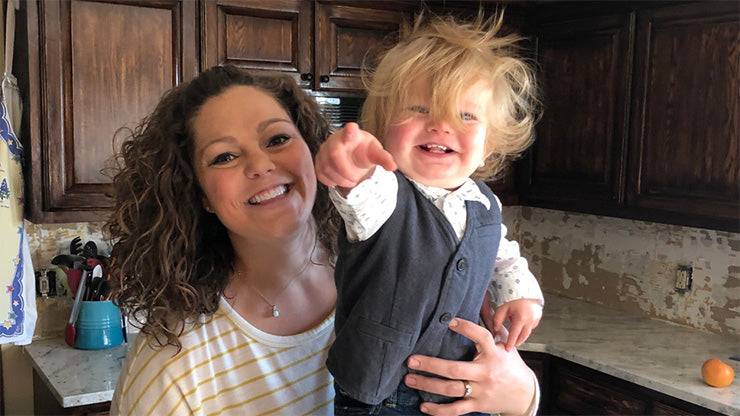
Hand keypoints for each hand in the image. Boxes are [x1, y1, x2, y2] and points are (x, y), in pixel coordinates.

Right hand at [315, 122, 395, 192]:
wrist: (353, 156)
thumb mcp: (376, 154)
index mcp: (353, 135)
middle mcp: (335, 139)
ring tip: (351, 180)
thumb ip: (384, 159)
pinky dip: (331, 180)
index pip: (350, 131)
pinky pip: (320, 174)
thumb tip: (393, 166)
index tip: (351, 127)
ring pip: (326, 167)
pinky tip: (340, 178)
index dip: (350, 130)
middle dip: (345, 171)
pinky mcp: (318, 161)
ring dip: (340, 178)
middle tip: (355, 179)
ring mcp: (324, 149)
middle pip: (334, 154)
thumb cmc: (364, 152)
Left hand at [404, 318, 536, 415]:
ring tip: (409, 379)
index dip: (466, 328)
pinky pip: (455, 410)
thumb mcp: (505, 343)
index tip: (449, 321)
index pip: (481, 337)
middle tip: (411, 360)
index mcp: (494, 354)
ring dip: (428, 384)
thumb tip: (483, 300)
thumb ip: (492, 325)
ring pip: (451, 389)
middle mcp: (486, 373)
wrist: (525, 394)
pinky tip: (423, 406)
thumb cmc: (511, 365)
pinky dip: (438, 410)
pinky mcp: (477, 405)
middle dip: (431, 364)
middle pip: (455, 369)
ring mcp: (481, 391)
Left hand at [487, 298, 541, 350]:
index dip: (511, 343)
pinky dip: (526, 327)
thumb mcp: (502, 308)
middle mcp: (530, 319)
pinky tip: (522, 325)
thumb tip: (496, 329)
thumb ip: (498, 320)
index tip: (508, 349)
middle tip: (512, 345)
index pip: (514, 334)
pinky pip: (532, 326)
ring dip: (522, 335)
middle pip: (523, 336)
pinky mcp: (539, 317)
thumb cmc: (513, 298)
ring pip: (528, 332)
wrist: (524, 290)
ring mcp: (536, 318)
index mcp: (521, 318)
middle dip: (517, 342)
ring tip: (515, 335)